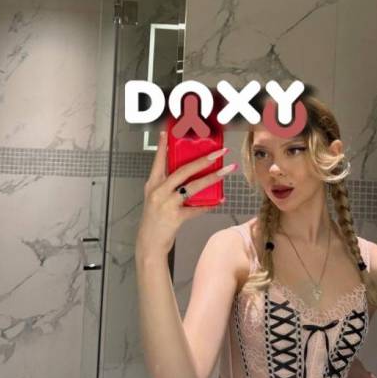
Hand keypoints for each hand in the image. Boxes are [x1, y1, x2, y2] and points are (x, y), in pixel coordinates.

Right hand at [135, 131, 235, 255]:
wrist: (149, 244)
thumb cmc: (154, 220)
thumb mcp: (155, 198)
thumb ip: (168, 185)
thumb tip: (190, 174)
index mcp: (152, 184)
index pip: (158, 160)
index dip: (163, 146)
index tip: (168, 133)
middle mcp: (158, 191)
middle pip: (183, 170)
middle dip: (203, 159)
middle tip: (218, 152)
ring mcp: (166, 204)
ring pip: (193, 186)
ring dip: (212, 177)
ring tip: (226, 170)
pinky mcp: (175, 217)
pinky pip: (196, 208)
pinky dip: (209, 204)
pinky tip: (219, 200)